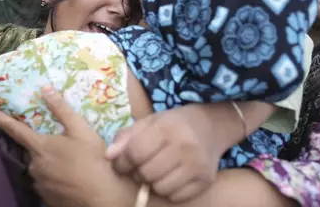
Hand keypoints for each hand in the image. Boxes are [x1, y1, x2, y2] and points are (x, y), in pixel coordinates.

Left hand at [0, 87, 137, 206]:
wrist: (103, 199)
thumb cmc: (94, 161)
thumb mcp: (82, 130)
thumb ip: (62, 109)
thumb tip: (45, 88)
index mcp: (40, 147)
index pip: (14, 128)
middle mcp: (34, 166)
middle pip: (32, 150)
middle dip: (42, 147)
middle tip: (62, 147)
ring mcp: (38, 184)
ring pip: (39, 167)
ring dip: (49, 163)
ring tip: (71, 164)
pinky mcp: (45, 198)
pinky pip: (45, 183)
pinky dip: (54, 178)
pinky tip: (70, 178)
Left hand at [106, 105, 222, 202]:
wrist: (210, 126)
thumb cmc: (172, 124)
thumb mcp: (148, 122)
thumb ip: (126, 137)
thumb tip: (110, 157)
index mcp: (168, 127)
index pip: (136, 152)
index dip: (123, 161)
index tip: (122, 162)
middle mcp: (185, 146)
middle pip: (147, 173)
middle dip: (138, 172)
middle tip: (142, 165)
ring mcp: (198, 165)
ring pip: (161, 188)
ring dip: (153, 183)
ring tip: (157, 170)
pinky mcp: (206, 180)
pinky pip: (176, 196)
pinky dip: (169, 190)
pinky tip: (172, 176)